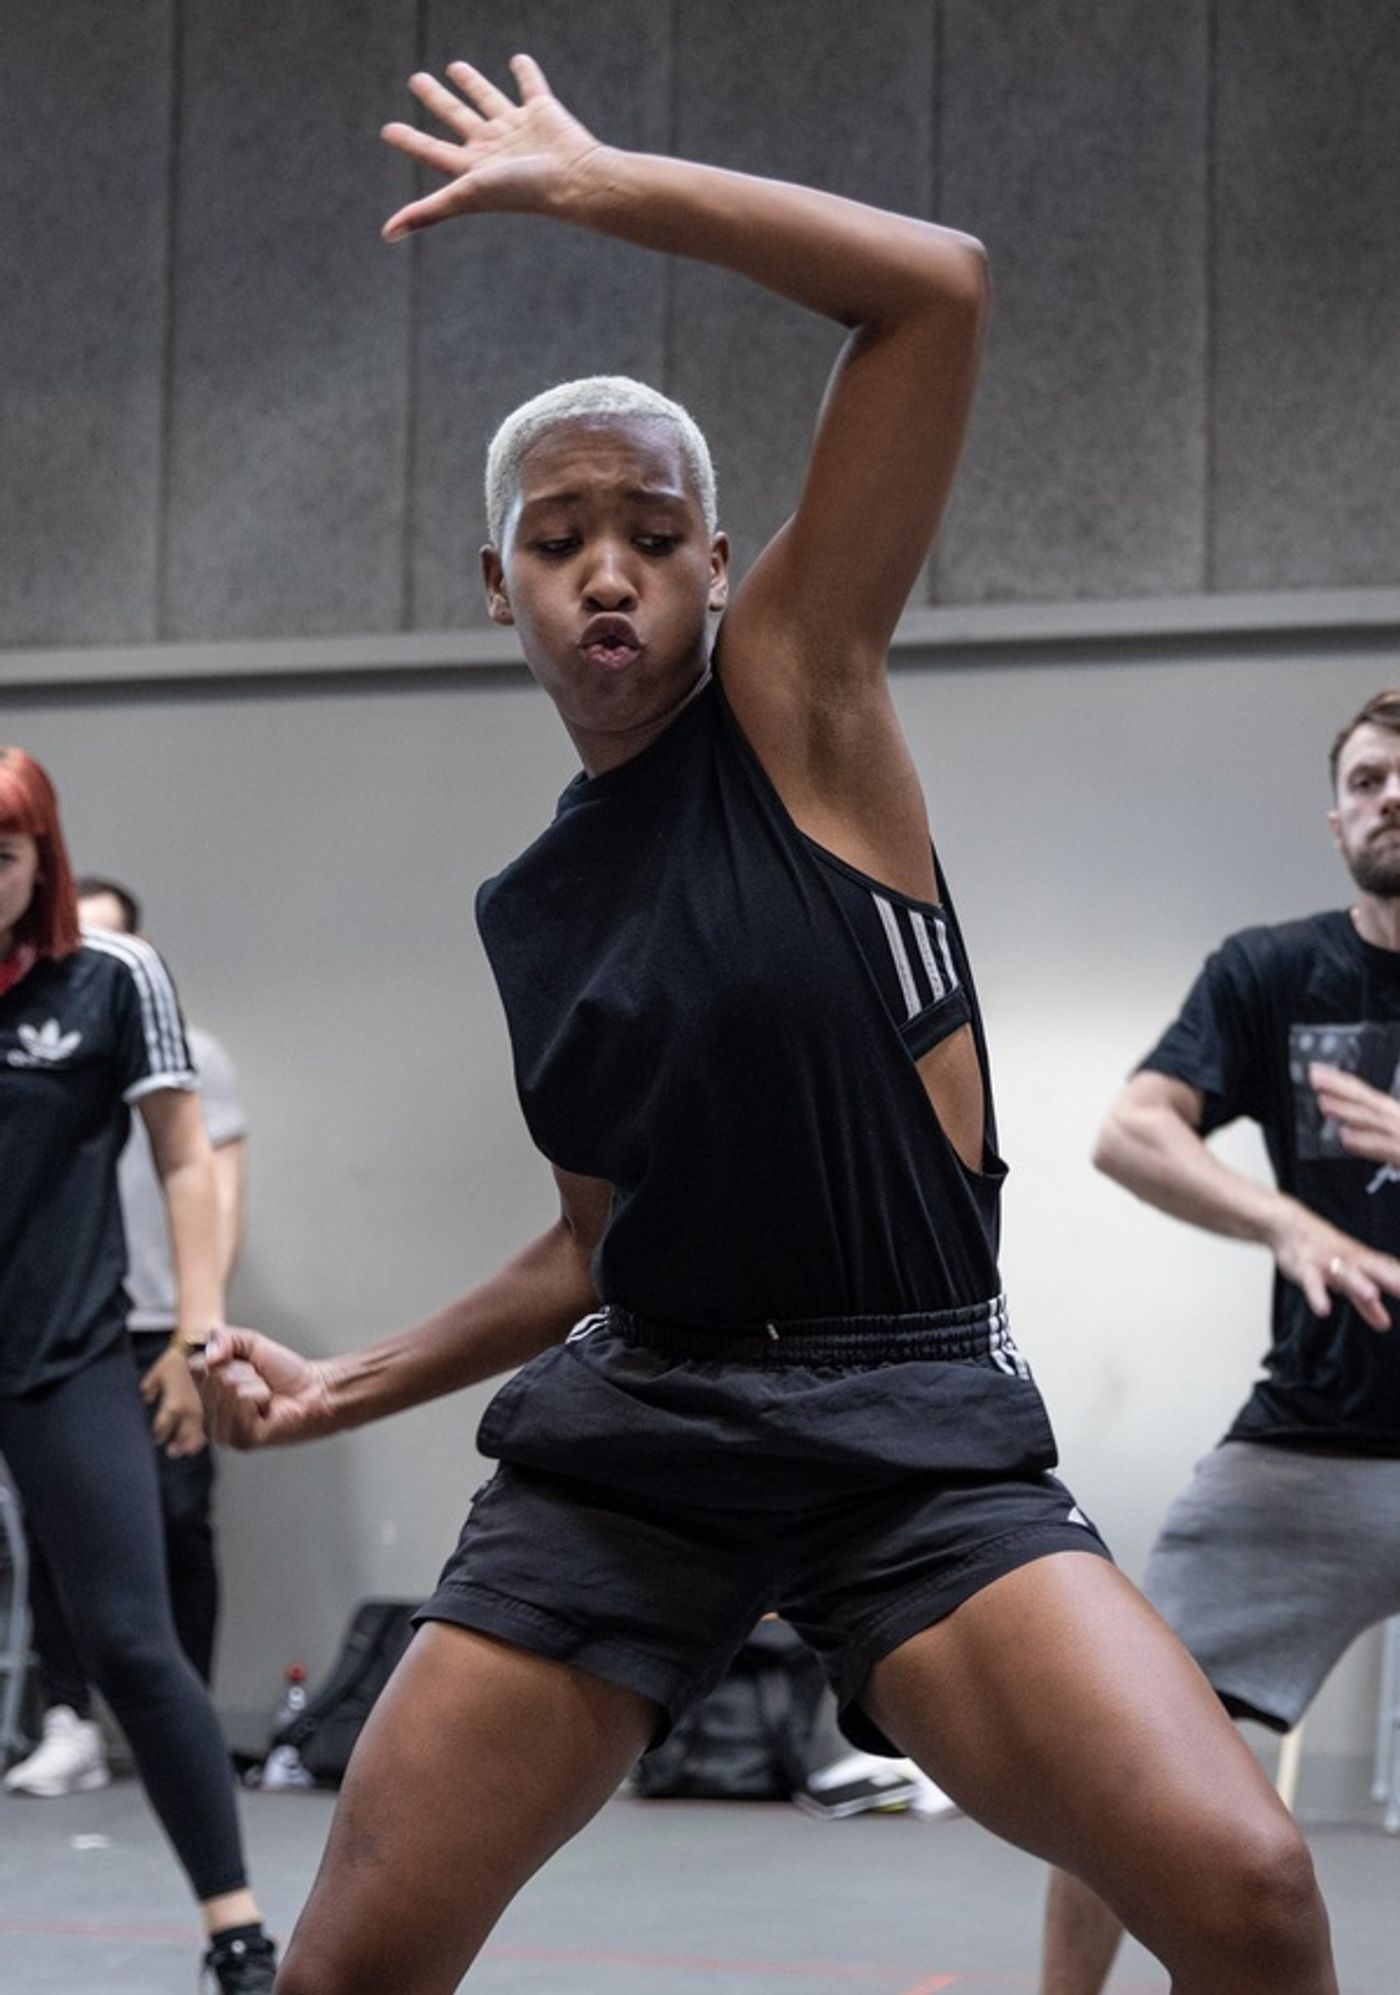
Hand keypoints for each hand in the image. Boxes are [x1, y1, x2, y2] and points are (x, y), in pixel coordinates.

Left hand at [141, 1347, 206, 1456]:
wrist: (204, 1345)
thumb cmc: (180, 1357)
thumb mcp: (159, 1370)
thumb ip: (150, 1385)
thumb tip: (145, 1396)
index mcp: (175, 1403)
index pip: (163, 1428)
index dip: (158, 1435)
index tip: (157, 1439)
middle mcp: (190, 1410)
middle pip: (183, 1436)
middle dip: (179, 1446)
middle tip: (172, 1452)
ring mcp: (205, 1408)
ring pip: (200, 1434)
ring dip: (192, 1443)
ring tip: (187, 1450)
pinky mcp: (217, 1404)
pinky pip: (214, 1422)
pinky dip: (209, 1431)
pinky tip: (206, 1435)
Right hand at [193, 1325, 337, 1449]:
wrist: (313, 1389)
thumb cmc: (282, 1372)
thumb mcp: (249, 1343)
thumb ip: (222, 1337)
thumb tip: (209, 1356)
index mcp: (206, 1395)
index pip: (196, 1366)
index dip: (226, 1358)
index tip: (245, 1366)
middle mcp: (209, 1417)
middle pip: (215, 1377)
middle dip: (245, 1373)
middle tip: (260, 1383)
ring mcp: (223, 1432)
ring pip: (230, 1388)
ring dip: (256, 1386)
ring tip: (265, 1396)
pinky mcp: (241, 1440)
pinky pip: (243, 1401)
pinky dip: (262, 1397)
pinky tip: (268, 1410)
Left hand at [380, 54, 603, 240]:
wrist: (572, 180)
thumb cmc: (520, 191)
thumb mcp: (465, 196)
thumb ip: (427, 212)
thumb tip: (385, 235)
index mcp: (474, 169)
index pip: (433, 151)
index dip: (410, 141)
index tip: (388, 129)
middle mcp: (494, 149)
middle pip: (457, 119)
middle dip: (437, 100)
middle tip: (416, 81)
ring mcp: (518, 129)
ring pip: (488, 100)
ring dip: (472, 84)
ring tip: (454, 66)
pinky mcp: (542, 111)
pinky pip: (530, 86)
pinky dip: (525, 72)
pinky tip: (517, 60)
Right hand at [1268, 1194, 1399, 1330]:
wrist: (1288, 1224)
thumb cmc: (1321, 1252)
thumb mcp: (1346, 1278)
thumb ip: (1366, 1304)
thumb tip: (1385, 1325)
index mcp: (1363, 1261)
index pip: (1391, 1270)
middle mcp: (1350, 1260)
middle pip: (1375, 1269)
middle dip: (1393, 1280)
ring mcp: (1328, 1263)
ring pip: (1345, 1273)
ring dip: (1358, 1283)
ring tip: (1371, 1295)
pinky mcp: (1305, 1268)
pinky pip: (1312, 1282)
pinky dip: (1318, 1295)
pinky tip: (1323, 1310)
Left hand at [1310, 1062, 1399, 1167]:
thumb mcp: (1392, 1123)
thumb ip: (1374, 1122)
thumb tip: (1343, 1129)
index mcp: (1393, 1111)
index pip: (1363, 1092)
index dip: (1340, 1081)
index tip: (1318, 1072)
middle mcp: (1396, 1118)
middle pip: (1366, 1100)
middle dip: (1340, 1089)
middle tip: (1315, 1079)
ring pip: (1372, 1121)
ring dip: (1348, 1111)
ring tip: (1325, 1104)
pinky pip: (1383, 1147)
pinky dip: (1365, 1143)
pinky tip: (1346, 1138)